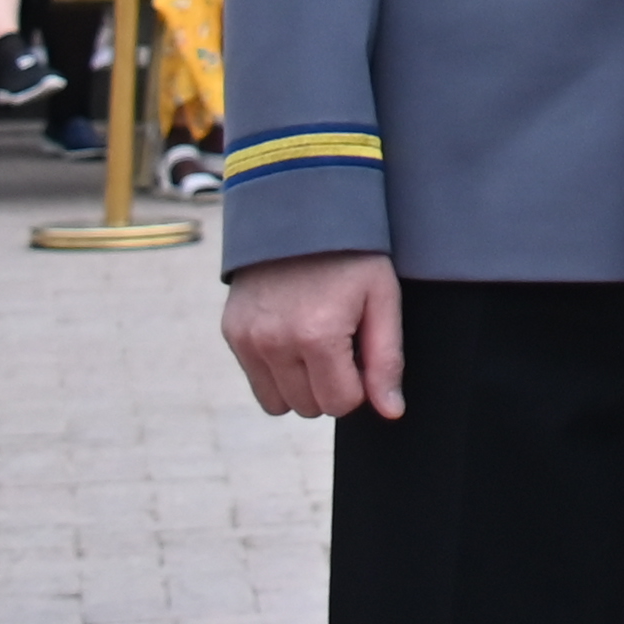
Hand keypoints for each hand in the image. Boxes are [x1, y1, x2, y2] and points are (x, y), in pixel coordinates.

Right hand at [226, 252, 407, 420]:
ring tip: (318, 343)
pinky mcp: (232, 333)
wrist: (302, 211)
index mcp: (317, 336)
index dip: (360, 384)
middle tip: (342, 342)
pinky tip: (293, 336)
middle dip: (332, 385)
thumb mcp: (383, 299)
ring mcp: (247, 340)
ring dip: (302, 385)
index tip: (363, 351)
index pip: (340, 403)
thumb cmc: (353, 255)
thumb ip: (387, 360)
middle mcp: (274, 343)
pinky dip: (277, 371)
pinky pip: (257, 381)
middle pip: (309, 407)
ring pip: (278, 403)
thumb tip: (391, 412)